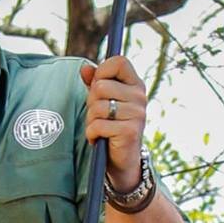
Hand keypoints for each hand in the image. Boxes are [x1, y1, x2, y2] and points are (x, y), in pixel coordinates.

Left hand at [80, 55, 147, 191]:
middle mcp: (139, 97)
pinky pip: (98, 125)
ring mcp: (136, 114)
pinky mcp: (129, 131)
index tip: (98, 85)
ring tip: (98, 128)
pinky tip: (98, 139)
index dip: (102, 71)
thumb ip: (95, 83)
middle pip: (101, 86)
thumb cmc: (112, 126)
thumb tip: (84, 69)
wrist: (123, 160)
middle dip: (91, 102)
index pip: (119, 61)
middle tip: (97, 115)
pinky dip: (91, 134)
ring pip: (98, 107)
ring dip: (91, 120)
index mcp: (135, 84)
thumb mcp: (104, 101)